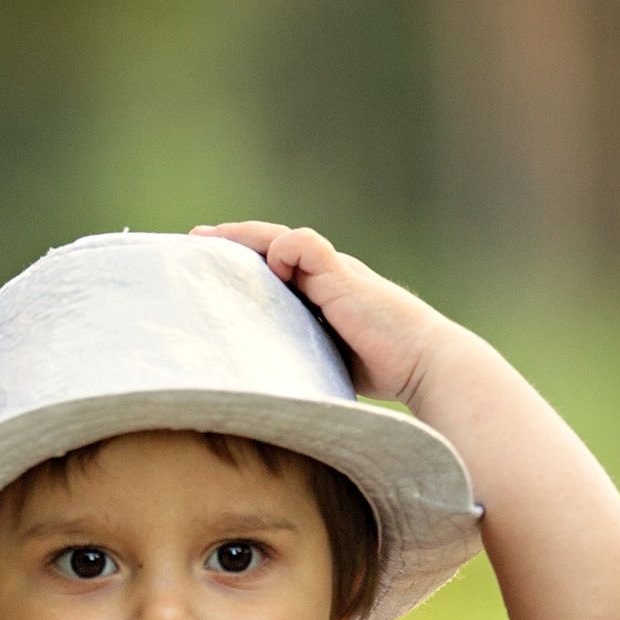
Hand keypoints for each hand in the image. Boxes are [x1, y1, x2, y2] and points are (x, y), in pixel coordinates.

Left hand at [191, 222, 458, 405]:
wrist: (426, 364)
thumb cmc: (384, 370)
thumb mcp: (327, 360)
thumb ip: (298, 355)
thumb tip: (260, 382)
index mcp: (322, 294)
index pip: (274, 267)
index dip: (242, 262)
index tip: (207, 265)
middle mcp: (325, 276)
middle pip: (269, 246)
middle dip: (231, 242)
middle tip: (193, 240)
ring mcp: (333, 273)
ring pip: (280, 239)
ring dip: (243, 237)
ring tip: (207, 240)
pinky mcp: (342, 276)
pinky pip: (305, 245)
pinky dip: (282, 249)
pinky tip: (269, 264)